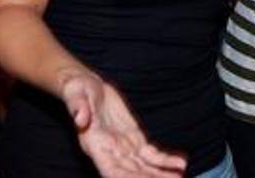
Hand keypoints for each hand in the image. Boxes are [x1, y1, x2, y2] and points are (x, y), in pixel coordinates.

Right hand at [60, 72, 186, 177]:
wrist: (86, 85)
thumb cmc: (77, 90)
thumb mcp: (75, 94)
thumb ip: (78, 107)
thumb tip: (80, 118)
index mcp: (94, 144)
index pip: (111, 170)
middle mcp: (109, 150)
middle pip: (131, 172)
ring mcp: (123, 146)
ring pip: (143, 166)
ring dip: (160, 173)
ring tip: (179, 175)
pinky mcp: (133, 138)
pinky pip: (150, 153)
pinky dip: (164, 159)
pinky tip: (179, 163)